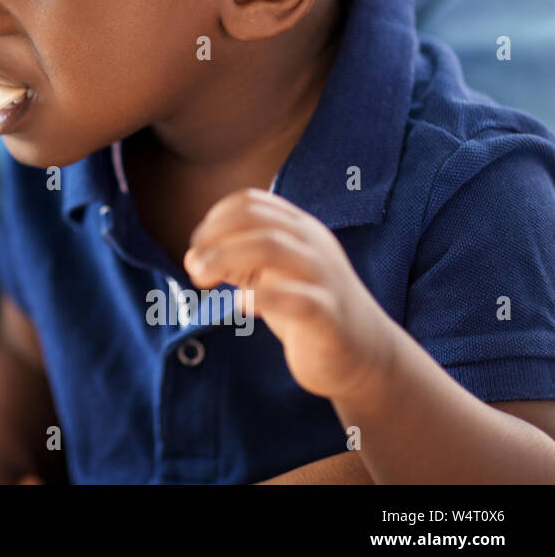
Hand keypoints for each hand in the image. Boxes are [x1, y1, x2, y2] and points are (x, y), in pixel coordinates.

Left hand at [183, 188, 397, 401]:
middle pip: (254, 218)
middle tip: (194, 267)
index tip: (198, 248)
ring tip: (202, 280)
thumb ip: (234, 261)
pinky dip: (261, 297)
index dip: (214, 220)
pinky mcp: (328, 314)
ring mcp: (323, 276)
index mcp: (299, 228)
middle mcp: (313, 244)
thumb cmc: (307, 307)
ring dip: (225, 258)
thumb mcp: (269, 275)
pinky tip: (241, 304)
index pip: (250, 202)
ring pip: (270, 246)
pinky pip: (295, 297)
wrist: (364, 354)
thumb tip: (191, 257)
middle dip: (213, 237)